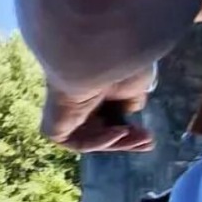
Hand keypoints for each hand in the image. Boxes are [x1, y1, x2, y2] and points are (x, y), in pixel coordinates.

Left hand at [41, 69, 155, 152]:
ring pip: (90, 139)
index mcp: (88, 86)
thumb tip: (128, 112)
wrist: (94, 58)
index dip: (127, 128)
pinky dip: (100, 141)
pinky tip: (120, 133)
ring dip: (118, 143)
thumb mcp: (132, 85)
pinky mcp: (52, 126)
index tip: (148, 135)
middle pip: (98, 130)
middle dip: (125, 140)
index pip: (105, 114)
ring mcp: (62, 113)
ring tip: (143, 140)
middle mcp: (73, 99)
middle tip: (148, 143)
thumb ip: (129, 101)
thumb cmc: (115, 64)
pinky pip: (77, 142)